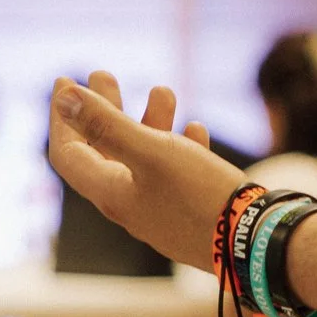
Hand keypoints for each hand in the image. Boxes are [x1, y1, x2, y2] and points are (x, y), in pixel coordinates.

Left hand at [49, 72, 248, 269]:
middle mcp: (129, 204)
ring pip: (142, 159)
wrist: (254, 241)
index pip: (68, 154)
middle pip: (102, 152)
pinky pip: (174, 175)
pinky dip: (177, 146)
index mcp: (111, 192)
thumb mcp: (152, 152)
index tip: (64, 81)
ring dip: (147, 121)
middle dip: (102, 110)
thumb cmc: (199, 196)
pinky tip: (195, 129)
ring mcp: (159, 212)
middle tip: (102, 74)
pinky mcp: (189, 214)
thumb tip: (64, 97)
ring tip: (163, 90)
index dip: (61, 118)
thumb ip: (106, 124)